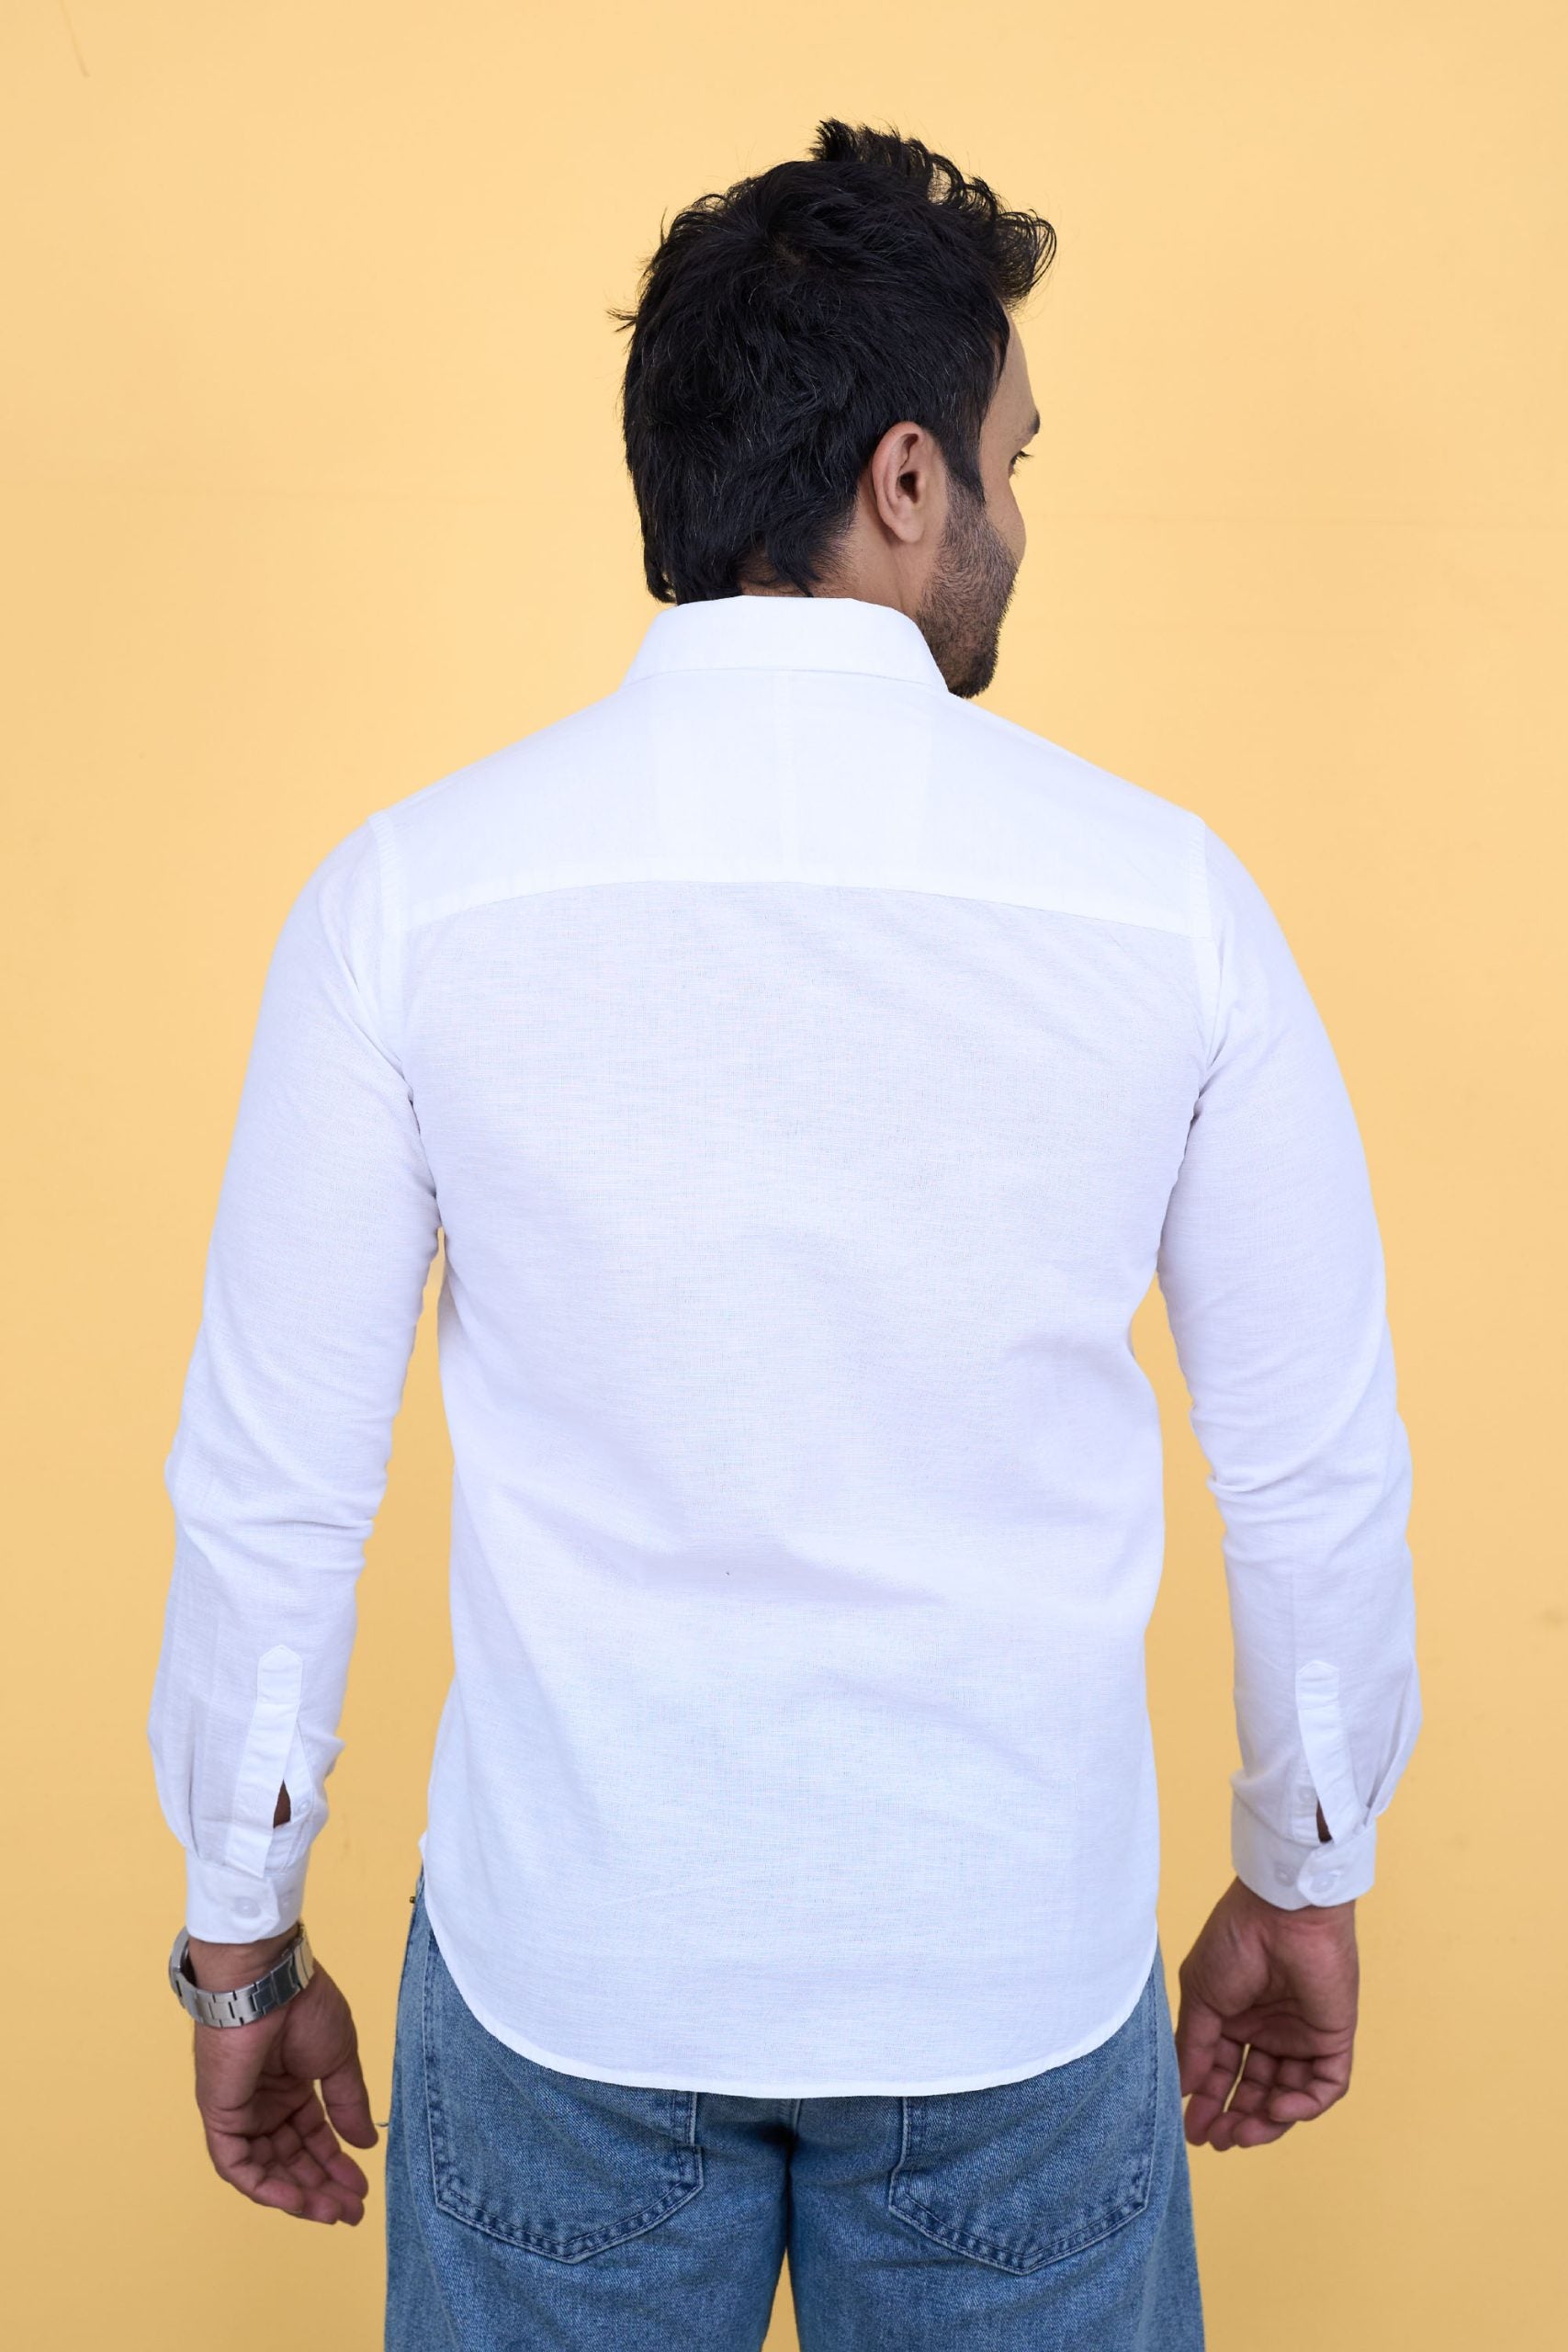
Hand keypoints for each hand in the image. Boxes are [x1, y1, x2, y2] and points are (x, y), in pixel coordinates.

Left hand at [185, 1933, 377, 2222]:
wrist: (269, 1985)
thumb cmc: (305, 2008)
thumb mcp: (339, 2059)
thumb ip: (348, 2104)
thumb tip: (366, 2142)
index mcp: (291, 2086)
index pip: (313, 2137)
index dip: (337, 2165)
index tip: (361, 2189)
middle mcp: (264, 2104)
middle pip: (292, 2160)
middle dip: (322, 2187)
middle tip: (351, 2211)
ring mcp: (241, 2112)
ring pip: (267, 2169)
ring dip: (298, 2194)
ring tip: (331, 2212)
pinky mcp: (220, 2118)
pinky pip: (238, 2165)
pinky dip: (265, 2188)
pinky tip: (297, 2201)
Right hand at [1175, 1876, 1358, 2149]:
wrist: (1281, 1913)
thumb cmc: (1235, 1943)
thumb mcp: (1202, 1996)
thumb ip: (1196, 2047)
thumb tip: (1183, 2090)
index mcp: (1236, 2017)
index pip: (1223, 2072)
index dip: (1208, 2102)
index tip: (1193, 2130)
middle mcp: (1269, 2031)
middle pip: (1254, 2090)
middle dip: (1234, 2118)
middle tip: (1217, 2139)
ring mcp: (1302, 2037)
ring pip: (1288, 2096)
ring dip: (1266, 2120)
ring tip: (1242, 2133)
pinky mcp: (1333, 2039)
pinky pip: (1324, 2086)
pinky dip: (1303, 2106)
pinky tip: (1277, 2108)